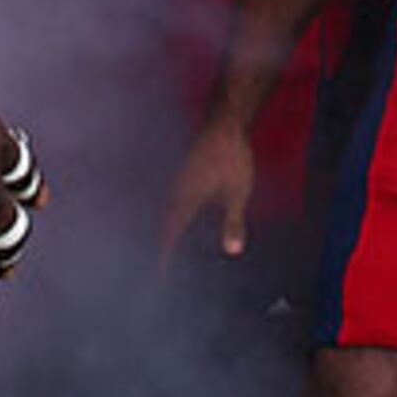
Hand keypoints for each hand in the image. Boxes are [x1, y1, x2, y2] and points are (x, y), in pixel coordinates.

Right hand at [160, 117, 259, 261]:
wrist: (226, 123)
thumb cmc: (232, 158)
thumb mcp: (237, 194)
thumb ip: (233, 223)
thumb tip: (232, 252)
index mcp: (187, 200)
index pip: (170, 234)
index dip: (164, 254)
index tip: (159, 274)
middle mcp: (177, 191)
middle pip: (164, 223)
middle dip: (162, 244)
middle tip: (160, 264)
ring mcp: (179, 179)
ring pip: (167, 210)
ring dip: (166, 228)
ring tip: (167, 242)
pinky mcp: (185, 170)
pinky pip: (173, 198)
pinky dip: (174, 213)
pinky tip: (182, 214)